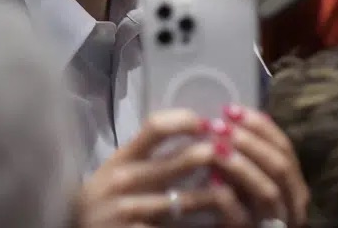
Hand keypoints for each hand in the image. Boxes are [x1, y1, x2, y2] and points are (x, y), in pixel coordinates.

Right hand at [75, 110, 251, 226]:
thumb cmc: (102, 201)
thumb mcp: (116, 170)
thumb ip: (146, 154)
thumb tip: (194, 131)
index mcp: (121, 158)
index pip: (156, 127)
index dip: (186, 120)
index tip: (207, 124)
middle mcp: (124, 182)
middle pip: (180, 161)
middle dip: (214, 155)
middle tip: (234, 155)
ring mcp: (130, 212)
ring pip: (188, 201)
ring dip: (218, 194)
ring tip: (235, 191)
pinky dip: (203, 226)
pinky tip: (218, 222)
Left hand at [212, 105, 308, 227]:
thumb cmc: (238, 208)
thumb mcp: (245, 177)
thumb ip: (246, 153)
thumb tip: (235, 115)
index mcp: (294, 185)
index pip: (284, 147)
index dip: (259, 126)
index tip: (231, 109)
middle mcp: (293, 205)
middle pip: (281, 165)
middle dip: (250, 142)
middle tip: (220, 126)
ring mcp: (278, 223)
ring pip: (268, 190)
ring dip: (240, 166)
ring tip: (215, 148)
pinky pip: (243, 217)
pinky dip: (227, 196)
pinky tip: (210, 180)